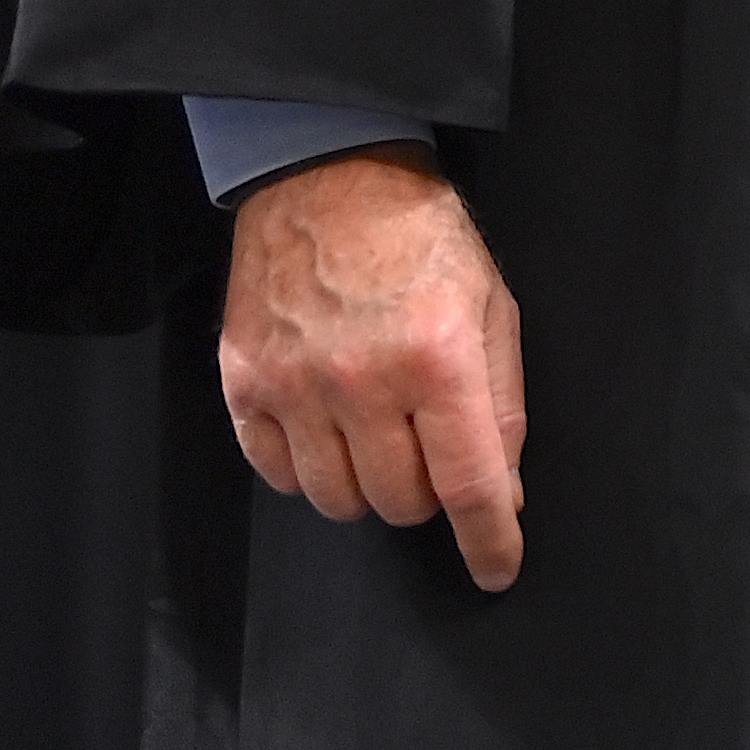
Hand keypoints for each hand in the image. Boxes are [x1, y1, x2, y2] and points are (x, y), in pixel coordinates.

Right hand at [219, 147, 527, 590]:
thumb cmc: (424, 239)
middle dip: (429, 494)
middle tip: (431, 449)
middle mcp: (363, 383)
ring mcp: (295, 387)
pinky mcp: (244, 385)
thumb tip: (505, 489)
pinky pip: (278, 474)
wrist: (330, 179)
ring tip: (380, 436)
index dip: (489, 538)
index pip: (468, 483)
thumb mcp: (493, 305)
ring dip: (369, 486)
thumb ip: (503, 403)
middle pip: (400, 502)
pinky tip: (330, 431)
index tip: (498, 570)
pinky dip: (310, 471)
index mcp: (439, 360)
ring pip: (337, 500)